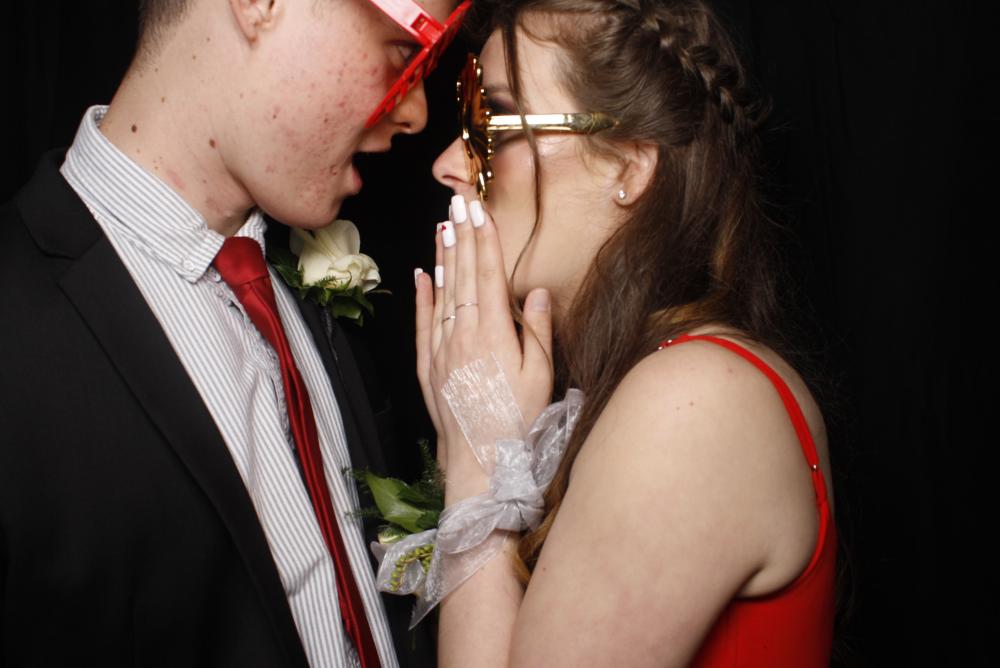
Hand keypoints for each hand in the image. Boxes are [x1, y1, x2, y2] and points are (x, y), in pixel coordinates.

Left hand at [415, 196, 553, 500]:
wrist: (480, 462)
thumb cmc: (517, 422)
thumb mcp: (541, 376)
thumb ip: (539, 330)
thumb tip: (538, 291)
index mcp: (494, 332)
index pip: (488, 273)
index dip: (484, 238)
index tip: (480, 209)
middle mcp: (463, 333)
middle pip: (463, 274)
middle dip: (462, 235)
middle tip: (458, 201)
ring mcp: (442, 349)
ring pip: (442, 292)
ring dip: (444, 256)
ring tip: (443, 225)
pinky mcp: (429, 366)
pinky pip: (423, 322)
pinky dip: (423, 295)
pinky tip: (423, 273)